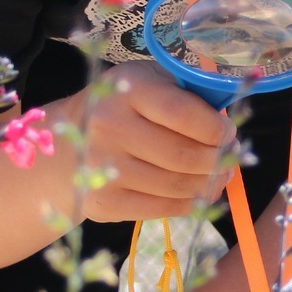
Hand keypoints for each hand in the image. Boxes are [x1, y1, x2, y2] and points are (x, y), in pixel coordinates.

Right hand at [70, 64, 234, 222]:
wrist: (63, 150)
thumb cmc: (120, 109)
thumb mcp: (147, 82)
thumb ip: (186, 93)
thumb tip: (227, 127)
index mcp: (127, 89)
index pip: (183, 114)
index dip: (216, 129)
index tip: (227, 133)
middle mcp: (110, 126)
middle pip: (184, 155)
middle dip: (218, 160)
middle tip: (229, 158)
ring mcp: (105, 168)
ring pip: (178, 186)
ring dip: (210, 184)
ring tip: (219, 176)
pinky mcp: (107, 201)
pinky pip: (164, 208)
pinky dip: (190, 203)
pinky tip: (198, 192)